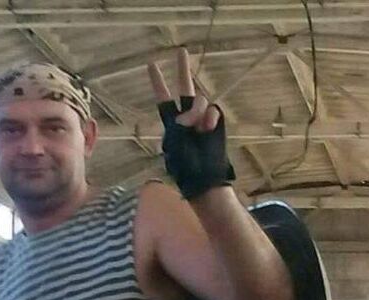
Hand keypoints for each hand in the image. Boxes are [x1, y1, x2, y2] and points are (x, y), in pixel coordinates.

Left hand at [148, 48, 235, 200]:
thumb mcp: (175, 145)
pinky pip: (213, 110)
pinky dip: (210, 118)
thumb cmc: (185, 166)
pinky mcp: (216, 123)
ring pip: (199, 100)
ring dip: (197, 112)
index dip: (158, 82)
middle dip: (182, 70)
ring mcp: (202, 119)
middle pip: (184, 88)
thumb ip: (180, 124)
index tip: (152, 64)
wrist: (204, 177)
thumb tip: (190, 112)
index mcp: (171, 124)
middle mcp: (186, 117)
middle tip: (181, 51)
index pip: (163, 99)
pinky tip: (207, 128)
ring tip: (197, 130)